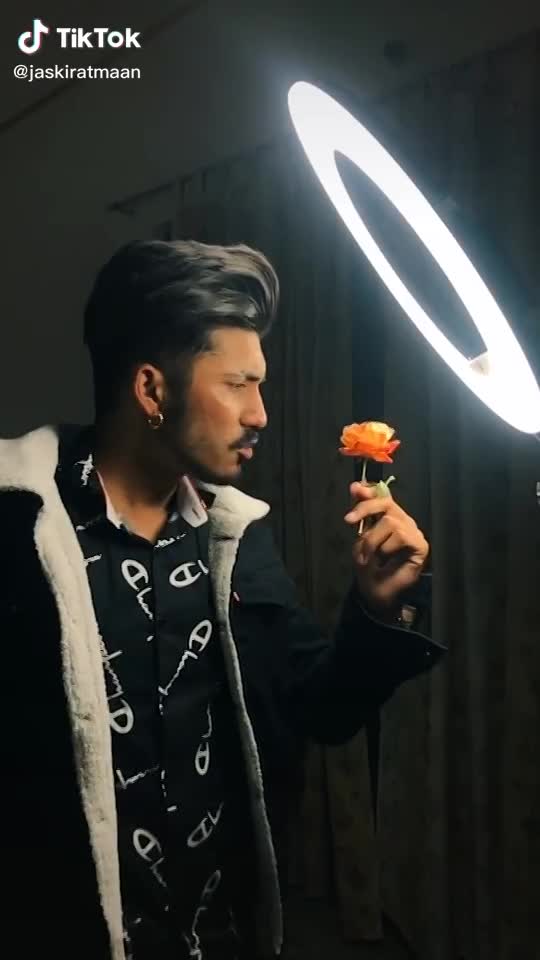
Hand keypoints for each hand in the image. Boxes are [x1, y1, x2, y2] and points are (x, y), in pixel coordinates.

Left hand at [344, 481, 428, 613]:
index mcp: (389, 518)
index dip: (370, 490)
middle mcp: (403, 521)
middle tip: (349, 520)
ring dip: (373, 540)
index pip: (383, 496)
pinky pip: (401, 535)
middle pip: (387, 503)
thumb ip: (360, 514)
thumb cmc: (370, 567)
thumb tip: (355, 486)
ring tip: (368, 556)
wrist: (378, 594)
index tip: (354, 489)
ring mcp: (413, 532)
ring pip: (390, 521)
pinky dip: (386, 547)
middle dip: (365, 508)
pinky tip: (385, 559)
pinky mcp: (420, 545)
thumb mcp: (359, 538)